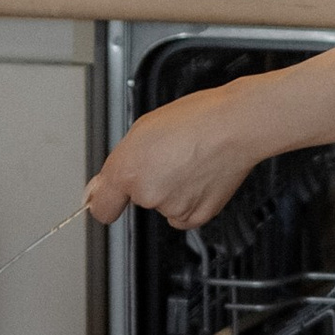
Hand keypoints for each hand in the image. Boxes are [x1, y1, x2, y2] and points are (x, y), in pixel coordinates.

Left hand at [85, 86, 262, 231]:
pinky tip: (199, 177)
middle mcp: (146, 194)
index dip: (106, 201)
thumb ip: (120, 162)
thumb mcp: (143, 128)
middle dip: (148, 182)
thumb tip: (99, 187)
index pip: (101, 208)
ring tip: (188, 162)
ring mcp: (172, 208)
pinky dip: (191, 202)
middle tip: (168, 158)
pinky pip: (184, 216)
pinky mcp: (197, 216)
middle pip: (138, 200)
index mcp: (126, 170)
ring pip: (163, 207)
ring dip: (172, 191)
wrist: (234, 125)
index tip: (108, 198)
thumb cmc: (195, 118)